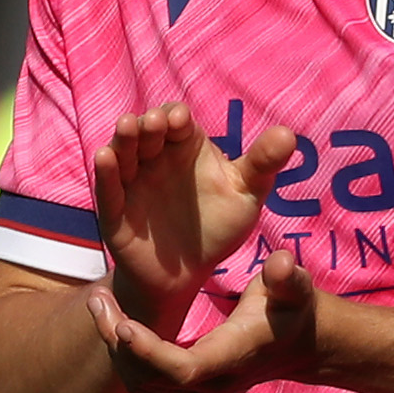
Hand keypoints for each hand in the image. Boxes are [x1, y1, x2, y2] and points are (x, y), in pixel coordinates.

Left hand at [90, 239, 328, 392]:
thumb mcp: (295, 287)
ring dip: (113, 346)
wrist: (298, 343)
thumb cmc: (291, 308)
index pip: (184, 369)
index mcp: (232, 357)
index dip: (151, 352)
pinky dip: (122, 354)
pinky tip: (113, 318)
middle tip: (98, 297)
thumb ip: (288, 277)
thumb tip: (281, 264)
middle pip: (150, 378)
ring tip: (100, 302)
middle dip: (117, 341)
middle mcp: (211, 384)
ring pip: (139, 383)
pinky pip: (142, 382)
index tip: (126, 323)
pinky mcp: (185, 390)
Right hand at [91, 101, 295, 337]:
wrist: (188, 275)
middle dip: (149, 124)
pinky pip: (108, 185)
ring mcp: (133, 181)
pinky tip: (104, 156)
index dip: (175, 117)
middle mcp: (155, 157)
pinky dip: (105, 170)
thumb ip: (263, 164)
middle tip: (154, 123)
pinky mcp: (115, 208)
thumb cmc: (218, 227)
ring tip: (127, 127)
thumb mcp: (246, 196)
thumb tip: (289, 134)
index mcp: (186, 146)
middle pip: (147, 131)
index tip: (180, 120)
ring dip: (124, 137)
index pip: (177, 121)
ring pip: (123, 151)